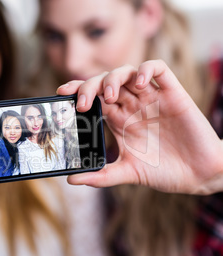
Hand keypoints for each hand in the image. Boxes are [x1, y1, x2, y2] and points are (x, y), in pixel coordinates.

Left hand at [57, 60, 222, 194]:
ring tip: (108, 97)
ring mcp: (152, 98)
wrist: (200, 175)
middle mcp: (133, 106)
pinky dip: (145, 70)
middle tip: (81, 102)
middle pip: (105, 82)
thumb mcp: (129, 173)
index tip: (61, 95)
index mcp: (120, 121)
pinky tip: (139, 84)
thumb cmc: (165, 172)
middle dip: (89, 86)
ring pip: (127, 72)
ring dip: (113, 78)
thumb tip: (72, 179)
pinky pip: (158, 70)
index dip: (77, 91)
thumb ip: (102, 175)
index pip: (94, 98)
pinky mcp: (173, 94)